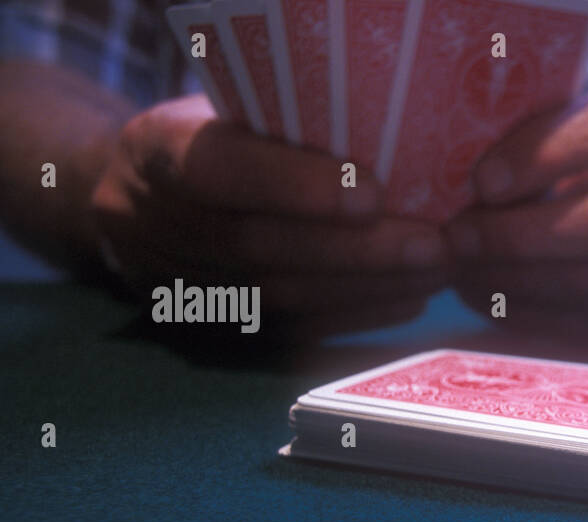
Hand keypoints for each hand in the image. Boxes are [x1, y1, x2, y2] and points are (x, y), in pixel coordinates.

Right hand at [90, 94, 447, 334]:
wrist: (131, 202)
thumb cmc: (206, 136)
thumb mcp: (227, 110)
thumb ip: (287, 128)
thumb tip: (394, 142)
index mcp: (157, 152)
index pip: (219, 169)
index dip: (294, 186)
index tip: (370, 194)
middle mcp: (162, 227)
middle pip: (263, 248)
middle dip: (358, 250)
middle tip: (434, 244)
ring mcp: (187, 288)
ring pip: (285, 297)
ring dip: (371, 286)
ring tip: (439, 268)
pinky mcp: (219, 330)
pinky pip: (296, 330)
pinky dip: (361, 313)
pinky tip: (413, 295)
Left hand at [444, 90, 587, 336]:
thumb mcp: (581, 128)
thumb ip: (538, 124)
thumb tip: (462, 135)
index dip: (548, 155)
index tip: (484, 180)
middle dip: (524, 234)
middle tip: (460, 235)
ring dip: (515, 280)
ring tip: (460, 268)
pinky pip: (583, 327)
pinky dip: (522, 314)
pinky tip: (481, 296)